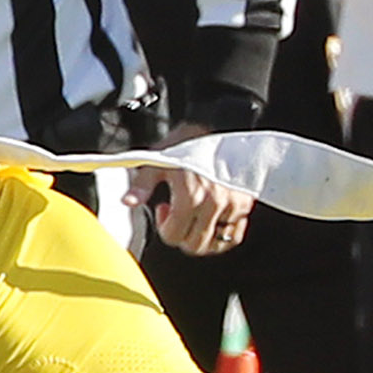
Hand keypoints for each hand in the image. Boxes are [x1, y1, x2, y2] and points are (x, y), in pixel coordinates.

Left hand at [129, 128, 255, 256]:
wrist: (221, 127)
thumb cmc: (190, 143)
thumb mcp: (159, 160)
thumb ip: (142, 184)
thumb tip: (128, 201)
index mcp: (191, 195)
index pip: (174, 236)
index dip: (163, 227)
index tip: (165, 210)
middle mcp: (214, 203)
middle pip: (194, 245)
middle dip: (181, 235)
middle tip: (178, 216)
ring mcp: (232, 206)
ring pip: (214, 244)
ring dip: (200, 238)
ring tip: (194, 219)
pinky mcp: (244, 205)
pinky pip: (234, 236)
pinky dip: (222, 235)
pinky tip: (212, 221)